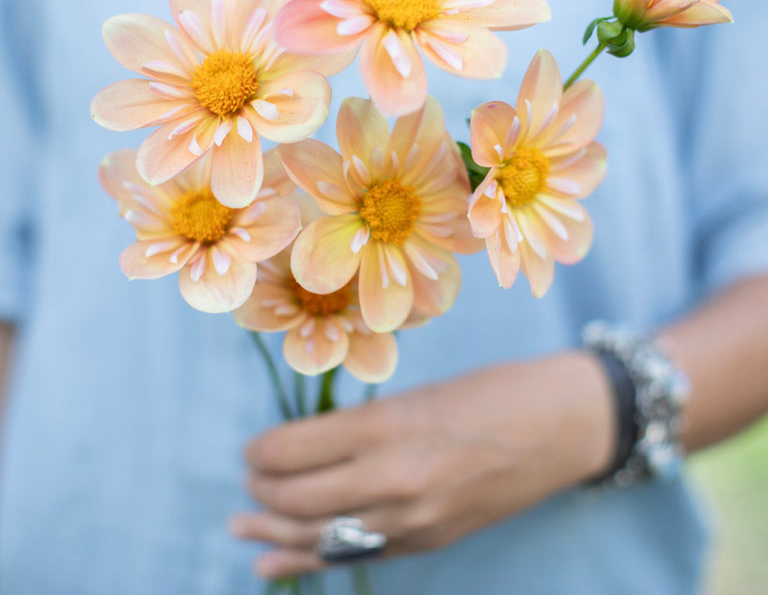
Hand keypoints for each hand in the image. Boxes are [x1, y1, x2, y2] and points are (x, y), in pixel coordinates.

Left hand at [230, 351, 612, 578]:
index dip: (261, 451)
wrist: (561, 427)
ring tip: (240, 522)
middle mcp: (393, 480)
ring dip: (273, 529)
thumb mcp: (419, 394)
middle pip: (297, 498)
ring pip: (319, 536)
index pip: (294, 450)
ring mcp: (412, 520)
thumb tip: (308, 445)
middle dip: (262, 488)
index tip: (253, 446)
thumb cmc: (491, 390)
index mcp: (387, 426)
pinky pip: (355, 557)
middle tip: (252, 474)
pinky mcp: (428, 542)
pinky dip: (307, 560)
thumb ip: (364, 426)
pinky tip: (271, 564)